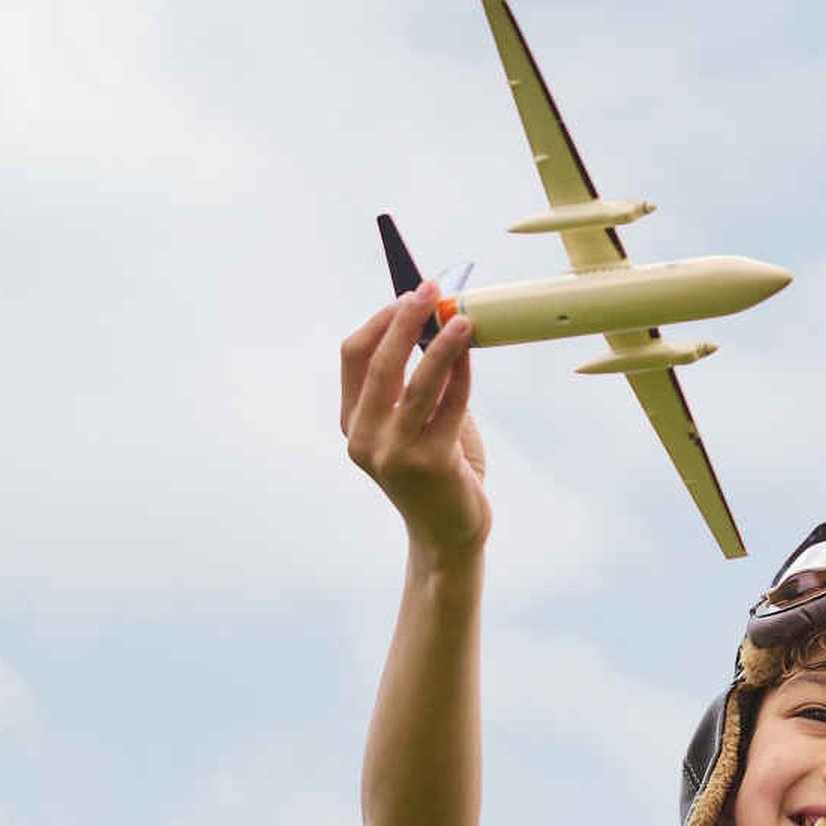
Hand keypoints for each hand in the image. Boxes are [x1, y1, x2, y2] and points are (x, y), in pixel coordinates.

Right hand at [339, 287, 488, 562]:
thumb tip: (439, 319)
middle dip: (406, 321)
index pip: (354, 356)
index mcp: (353, 423)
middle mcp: (364, 437)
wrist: (448, 533)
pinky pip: (450, 405)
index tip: (410, 295)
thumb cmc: (436, 470)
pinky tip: (471, 353)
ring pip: (417, 382)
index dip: (381, 320)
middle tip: (431, 292)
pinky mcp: (430, 463)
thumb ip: (417, 380)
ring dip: (441, 344)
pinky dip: (462, 374)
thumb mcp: (414, 423)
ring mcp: (394, 453)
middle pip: (380, 362)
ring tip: (462, 318)